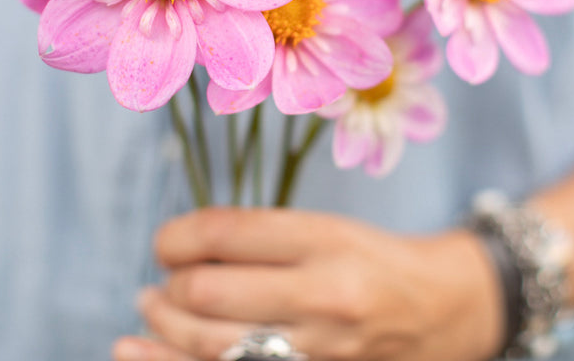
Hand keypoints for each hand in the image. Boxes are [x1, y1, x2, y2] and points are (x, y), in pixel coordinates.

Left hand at [112, 207, 502, 360]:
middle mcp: (321, 295)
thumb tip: (181, 249)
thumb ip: (257, 237)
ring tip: (152, 307)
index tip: (166, 241)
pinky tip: (137, 348)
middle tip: (165, 278)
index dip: (177, 236)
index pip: (226, 232)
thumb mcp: (323, 226)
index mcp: (323, 238)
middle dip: (169, 284)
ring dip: (163, 323)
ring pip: (208, 344)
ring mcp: (318, 350)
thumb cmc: (370, 258)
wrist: (437, 310)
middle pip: (207, 291)